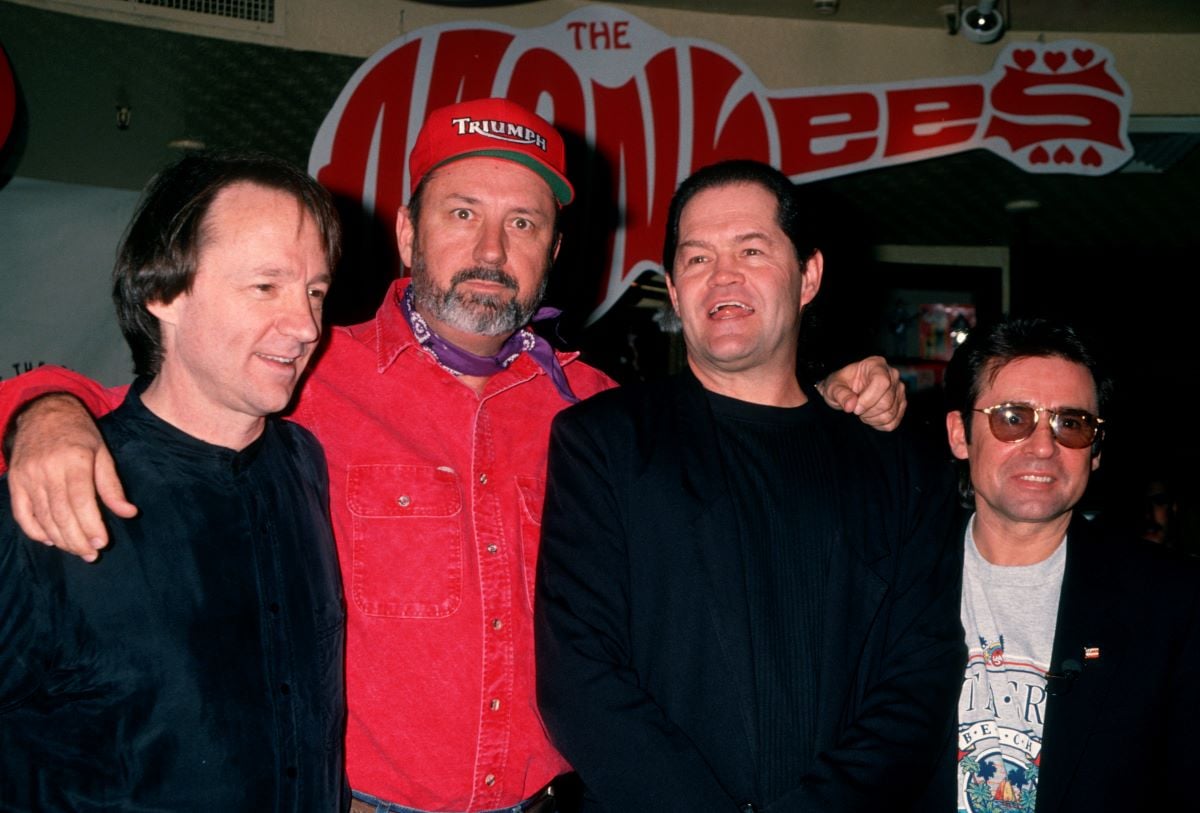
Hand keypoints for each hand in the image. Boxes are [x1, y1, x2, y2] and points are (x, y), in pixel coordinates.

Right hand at [6, 394, 136, 560]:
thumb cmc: (80, 434)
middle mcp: (48, 469)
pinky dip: (35, 531)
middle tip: (92, 554)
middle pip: (61, 514)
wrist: (44, 413)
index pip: (81, 501)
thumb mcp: (102, 454)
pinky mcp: (15, 482)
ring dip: (60, 539)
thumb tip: (128, 513)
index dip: (91, 525)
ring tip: (77, 550)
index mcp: (74, 460)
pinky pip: (22, 514)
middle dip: (77, 539)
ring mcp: (28, 476)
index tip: (102, 543)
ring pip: (43, 517)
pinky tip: (51, 540)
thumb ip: (112, 486)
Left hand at [818, 356, 906, 431]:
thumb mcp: (833, 387)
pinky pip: (893, 422)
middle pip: (887, 401)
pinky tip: (870, 417)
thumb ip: (840, 394)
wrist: (847, 391)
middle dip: (867, 411)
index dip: (868, 399)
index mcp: (876, 365)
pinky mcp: (901, 404)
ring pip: (890, 413)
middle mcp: (892, 375)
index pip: (882, 382)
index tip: (855, 408)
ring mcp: (899, 390)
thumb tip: (851, 406)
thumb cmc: (840, 385)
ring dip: (872, 419)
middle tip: (855, 409)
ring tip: (862, 412)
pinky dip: (879, 425)